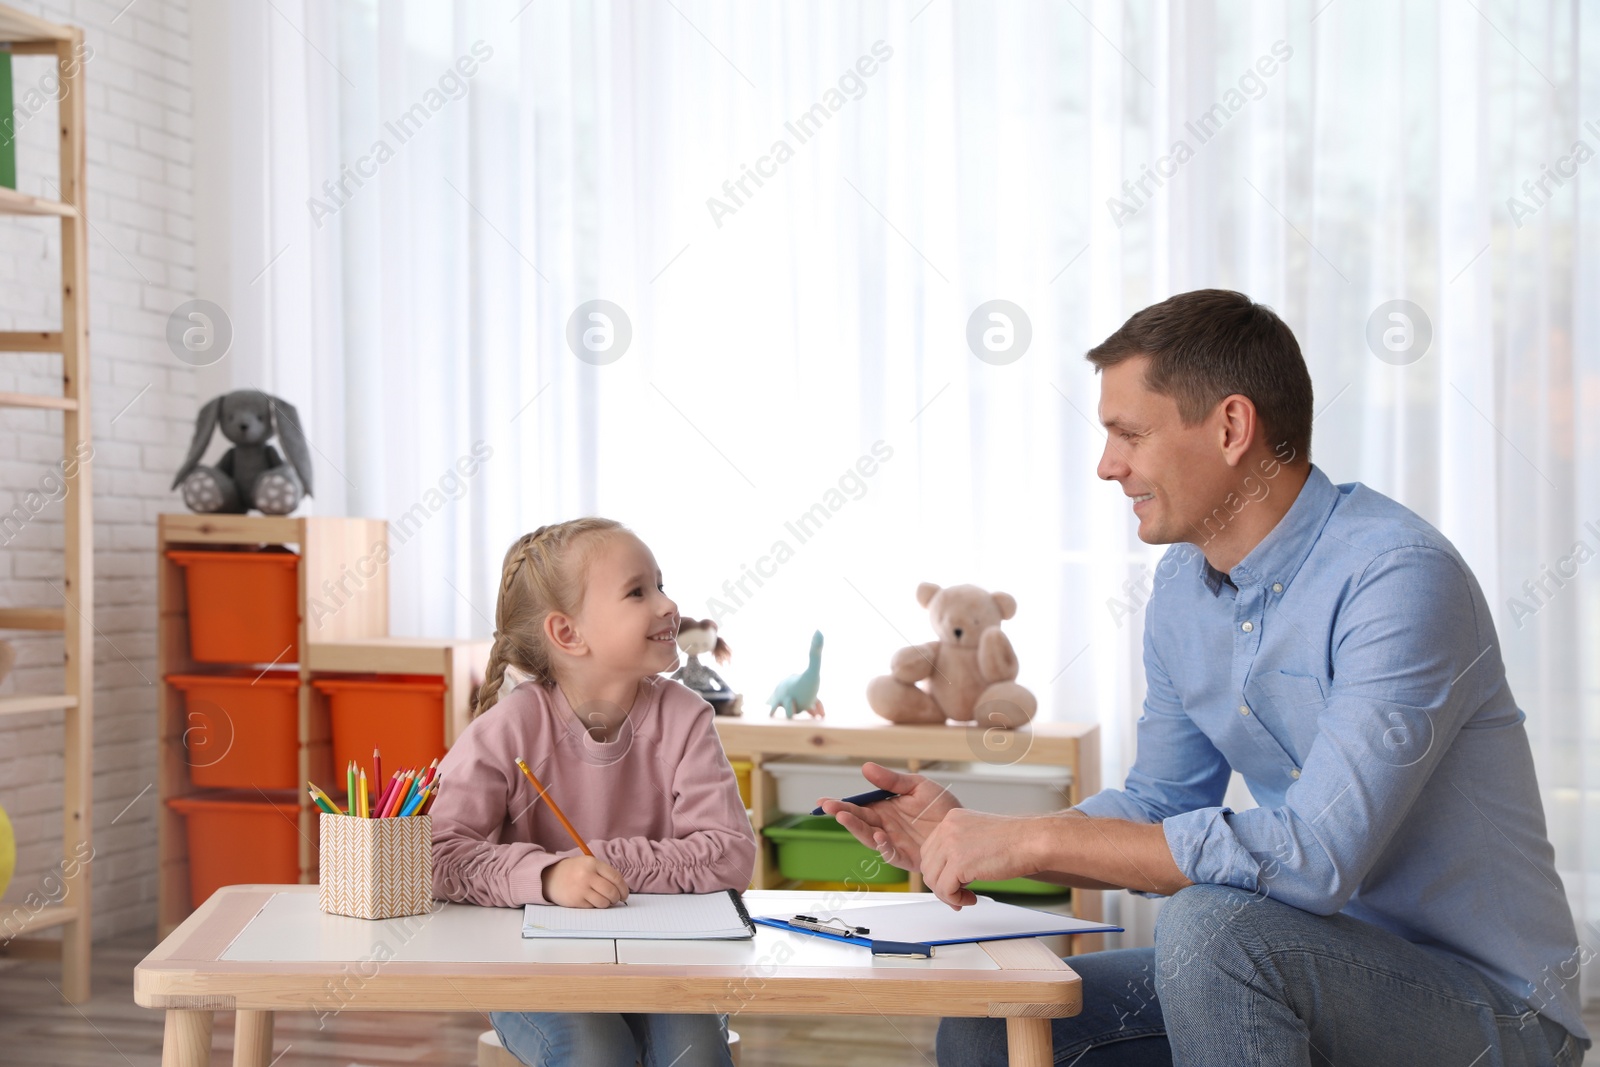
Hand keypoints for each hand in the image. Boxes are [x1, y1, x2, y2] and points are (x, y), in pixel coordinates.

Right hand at [542, 855, 629, 907]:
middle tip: (616, 899)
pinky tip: (592, 900)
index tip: (625, 893)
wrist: (551, 877)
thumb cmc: (574, 871)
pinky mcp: (575, 900)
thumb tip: (621, 888)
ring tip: (604, 900)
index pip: (616, 877)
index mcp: (593, 863)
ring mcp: (581, 888)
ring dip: (607, 903)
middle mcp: (587, 875)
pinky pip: (593, 907)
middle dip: (617, 898)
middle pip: (611, 891)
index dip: (623, 888)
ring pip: (604, 902)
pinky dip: (595, 906)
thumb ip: (604, 873)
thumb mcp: (588, 864)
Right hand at [817, 762, 960, 872]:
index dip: (841, 804)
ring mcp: (895, 843)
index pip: (858, 807)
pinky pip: (890, 854)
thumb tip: (865, 767)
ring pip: (869, 838)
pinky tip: (878, 835)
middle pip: (860, 822)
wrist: (964, 827)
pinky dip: (882, 846)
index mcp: (885, 809)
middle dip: (843, 814)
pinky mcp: (907, 857)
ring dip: (856, 829)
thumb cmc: (942, 807)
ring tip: (845, 817)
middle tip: (830, 807)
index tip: (824, 801)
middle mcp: (886, 827)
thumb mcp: (917, 786)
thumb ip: (891, 781)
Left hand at [922, 810, 1043, 908]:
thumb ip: (960, 847)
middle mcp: (948, 828)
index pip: (930, 849)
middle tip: (957, 894)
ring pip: (932, 879)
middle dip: (941, 884)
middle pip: (927, 865)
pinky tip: (971, 898)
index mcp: (952, 819)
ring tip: (965, 897)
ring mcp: (951, 844)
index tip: (952, 881)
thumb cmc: (1015, 841)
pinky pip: (945, 890)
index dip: (939, 870)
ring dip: (947, 894)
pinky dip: (955, 900)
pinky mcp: (959, 863)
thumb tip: (949, 873)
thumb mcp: (978, 835)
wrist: (1032, 841)